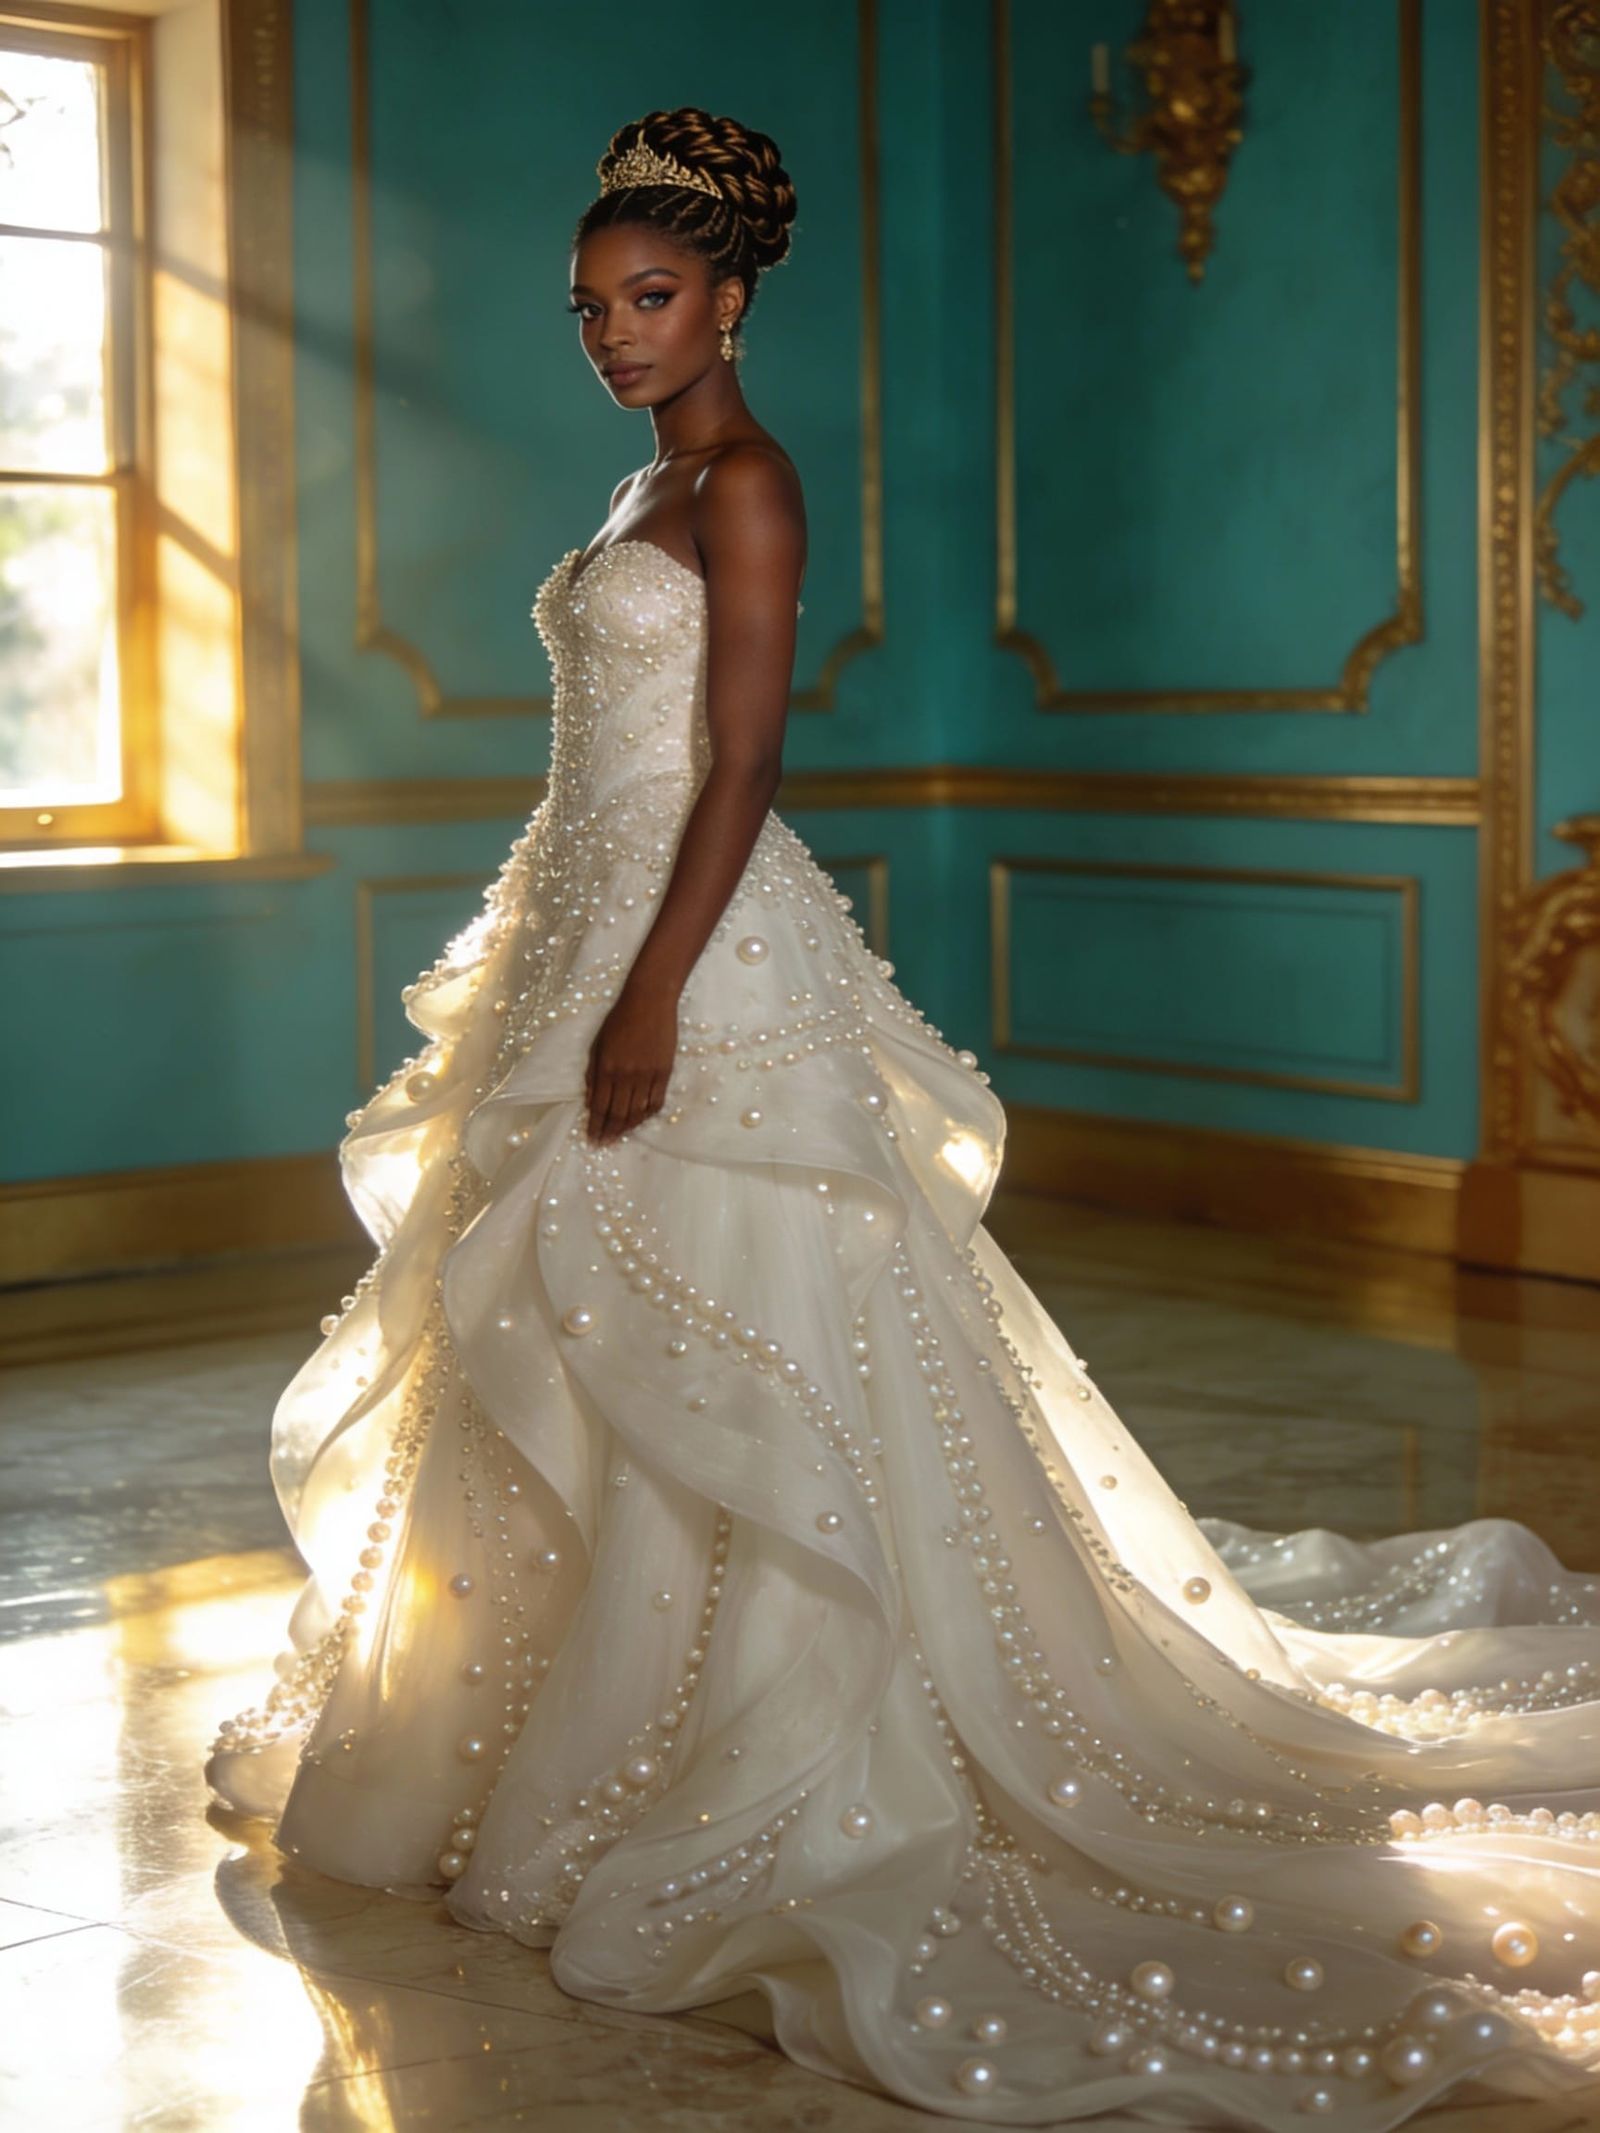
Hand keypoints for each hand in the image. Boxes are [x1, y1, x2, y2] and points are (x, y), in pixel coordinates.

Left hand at [585, 980, 678, 1142]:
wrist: (649, 1001)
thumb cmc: (618, 1019)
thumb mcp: (597, 1044)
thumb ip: (593, 1074)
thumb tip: (591, 1101)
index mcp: (607, 1068)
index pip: (600, 1106)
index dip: (596, 1126)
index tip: (592, 1138)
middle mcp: (627, 1075)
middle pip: (619, 1113)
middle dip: (610, 1132)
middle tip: (604, 1143)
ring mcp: (648, 1075)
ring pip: (638, 1112)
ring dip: (628, 1127)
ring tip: (620, 1137)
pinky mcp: (665, 1071)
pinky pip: (656, 1101)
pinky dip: (647, 1114)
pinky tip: (640, 1119)